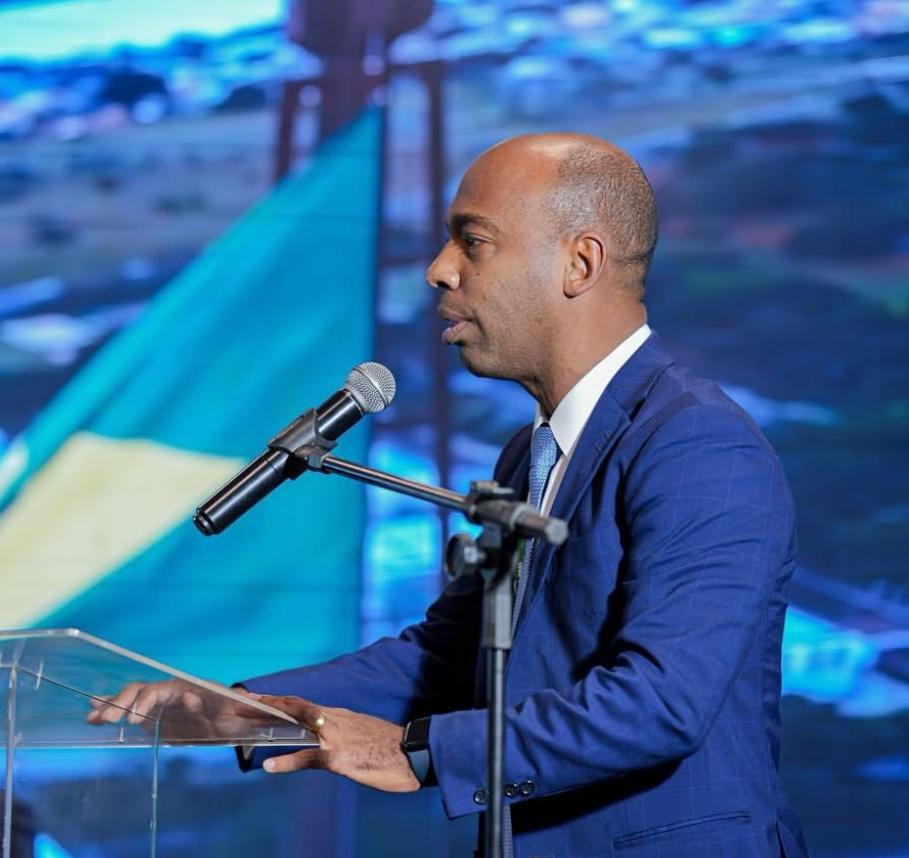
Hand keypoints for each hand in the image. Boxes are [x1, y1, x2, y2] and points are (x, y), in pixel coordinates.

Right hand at [86, 680, 265, 741]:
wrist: (226, 720)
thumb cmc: (232, 712)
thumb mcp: (242, 711)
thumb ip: (247, 706)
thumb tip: (253, 701)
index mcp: (186, 686)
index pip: (163, 689)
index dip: (149, 701)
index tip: (137, 719)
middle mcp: (168, 690)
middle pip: (141, 690)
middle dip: (124, 702)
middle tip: (109, 719)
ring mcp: (157, 702)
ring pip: (130, 697)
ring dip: (112, 705)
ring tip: (94, 719)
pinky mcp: (149, 715)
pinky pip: (126, 709)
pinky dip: (109, 709)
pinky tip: (91, 716)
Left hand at [252, 694, 419, 792]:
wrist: (414, 752)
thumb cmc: (390, 747)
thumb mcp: (361, 735)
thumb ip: (341, 734)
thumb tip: (324, 741)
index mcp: (338, 716)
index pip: (302, 704)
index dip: (277, 700)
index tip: (255, 697)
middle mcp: (334, 720)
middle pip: (294, 706)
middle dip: (266, 703)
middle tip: (240, 700)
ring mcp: (336, 737)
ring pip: (298, 722)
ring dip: (270, 720)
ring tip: (245, 718)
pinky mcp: (340, 756)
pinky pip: (310, 758)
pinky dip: (288, 761)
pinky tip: (270, 765)